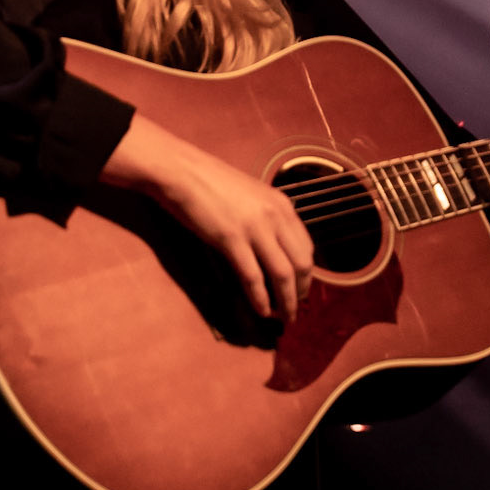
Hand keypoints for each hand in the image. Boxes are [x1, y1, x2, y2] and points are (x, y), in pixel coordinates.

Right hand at [101, 113, 313, 322]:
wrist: (182, 171)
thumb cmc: (211, 182)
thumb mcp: (251, 195)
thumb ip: (267, 216)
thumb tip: (274, 243)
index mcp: (282, 205)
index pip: (307, 247)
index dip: (307, 273)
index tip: (301, 288)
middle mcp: (275, 216)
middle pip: (302, 264)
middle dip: (302, 291)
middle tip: (296, 308)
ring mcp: (254, 228)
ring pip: (283, 274)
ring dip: (287, 301)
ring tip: (285, 318)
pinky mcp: (231, 239)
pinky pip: (253, 277)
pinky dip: (260, 299)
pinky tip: (261, 311)